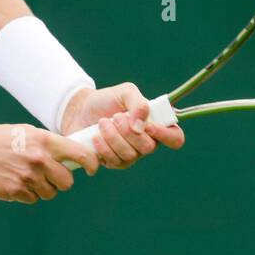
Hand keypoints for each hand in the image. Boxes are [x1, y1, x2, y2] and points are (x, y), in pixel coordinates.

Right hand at [0, 124, 98, 203]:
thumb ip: (50, 144)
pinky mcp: (15, 191)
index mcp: (45, 141)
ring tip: (27, 175)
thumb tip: (72, 156)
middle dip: (61, 181)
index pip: (80, 155)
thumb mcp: (27, 132)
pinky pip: (33, 199)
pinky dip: (27, 194)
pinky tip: (15, 181)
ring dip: (43, 188)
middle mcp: (39, 160)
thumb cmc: (0, 139)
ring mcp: (27, 177)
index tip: (92, 169)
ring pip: (50, 193)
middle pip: (67, 182)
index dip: (92, 163)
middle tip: (50, 174)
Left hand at [59, 83, 184, 168]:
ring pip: (129, 155)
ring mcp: (130, 155)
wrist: (80, 109)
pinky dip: (103, 148)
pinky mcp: (113, 162)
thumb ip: (139, 104)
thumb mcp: (125, 92)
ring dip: (113, 137)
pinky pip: (114, 162)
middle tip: (115, 117)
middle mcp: (146, 142)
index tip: (148, 126)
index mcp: (156, 125)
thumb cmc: (108, 100)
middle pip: (148, 148)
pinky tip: (95, 136)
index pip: (175, 138)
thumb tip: (141, 128)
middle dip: (128, 132)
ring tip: (102, 122)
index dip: (165, 135)